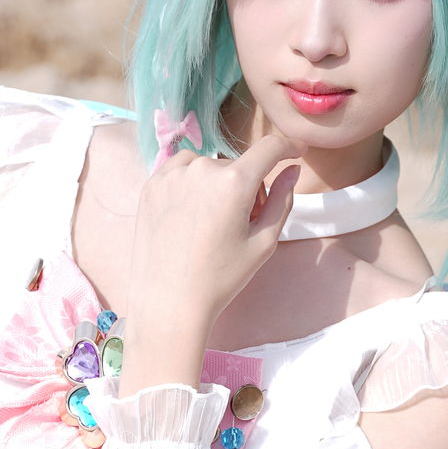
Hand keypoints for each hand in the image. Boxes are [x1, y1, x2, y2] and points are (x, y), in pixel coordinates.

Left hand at [121, 129, 300, 384]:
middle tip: (241, 224)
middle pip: (237, 166)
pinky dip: (191, 185)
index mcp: (234, 182)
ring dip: (216, 184)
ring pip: (208, 167)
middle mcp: (202, 168)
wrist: (168, 301)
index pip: (269, 148)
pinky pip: (180, 172)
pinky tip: (189, 216)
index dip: (288, 147)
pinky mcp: (151, 184)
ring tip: (211, 221)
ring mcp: (172, 174)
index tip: (296, 152)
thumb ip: (282, 200)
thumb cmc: (220, 278)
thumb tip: (293, 169)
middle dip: (246, 187)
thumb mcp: (262, 243)